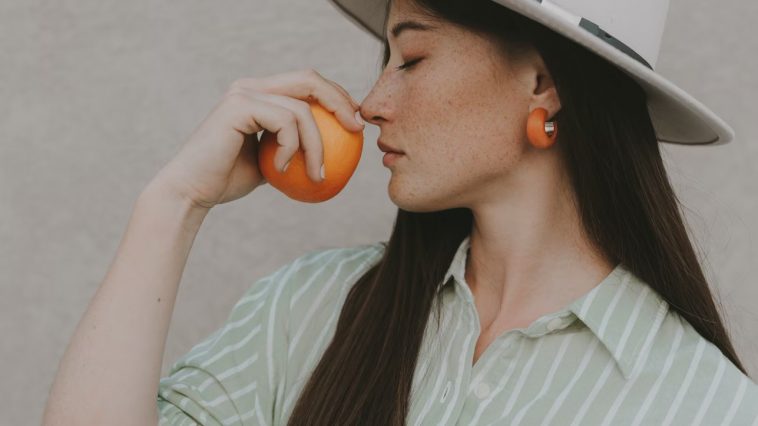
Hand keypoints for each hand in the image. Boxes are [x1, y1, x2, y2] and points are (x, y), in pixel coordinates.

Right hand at [149, 69, 364, 209]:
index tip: (356, 123)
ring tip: (318, 175)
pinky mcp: (239, 105)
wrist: (193, 190)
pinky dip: (292, 149)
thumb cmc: (229, 181)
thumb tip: (336, 152)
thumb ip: (295, 148)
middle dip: (339, 101)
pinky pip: (286, 122)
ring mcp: (244, 92)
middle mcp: (251, 86)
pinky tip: (284, 170)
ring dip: (317, 146)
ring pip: (302, 109)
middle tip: (357, 129)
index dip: (337, 96)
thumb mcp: (273, 163)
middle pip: (309, 79)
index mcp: (260, 94)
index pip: (307, 83)